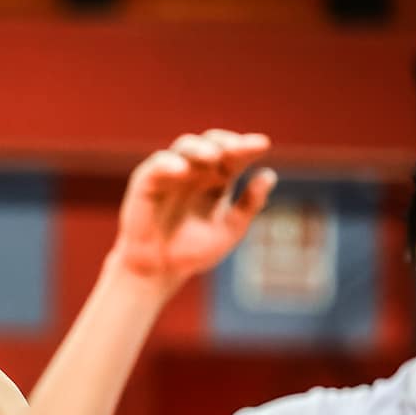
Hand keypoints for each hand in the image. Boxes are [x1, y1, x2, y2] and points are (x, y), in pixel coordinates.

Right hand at [112, 130, 276, 290]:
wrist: (159, 272)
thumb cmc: (191, 252)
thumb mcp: (229, 231)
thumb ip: (249, 205)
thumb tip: (270, 175)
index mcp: (217, 179)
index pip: (234, 156)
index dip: (248, 148)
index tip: (263, 145)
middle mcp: (195, 171)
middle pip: (212, 143)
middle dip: (226, 142)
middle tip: (239, 147)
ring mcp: (170, 173)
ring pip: (185, 147)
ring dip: (200, 148)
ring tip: (213, 156)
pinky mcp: (146, 182)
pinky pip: (156, 166)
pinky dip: (168, 164)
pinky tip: (182, 170)